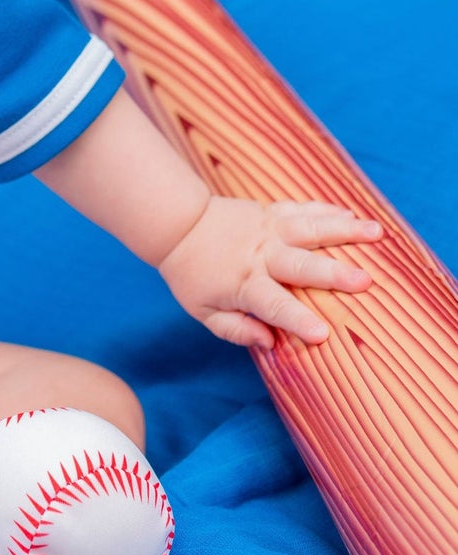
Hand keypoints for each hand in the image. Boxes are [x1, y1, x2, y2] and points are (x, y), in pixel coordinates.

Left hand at [158, 196, 382, 350]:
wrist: (178, 224)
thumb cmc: (192, 274)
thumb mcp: (203, 311)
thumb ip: (235, 330)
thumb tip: (269, 344)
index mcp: (244, 284)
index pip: (273, 305)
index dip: (297, 320)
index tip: (322, 334)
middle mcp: (260, 255)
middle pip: (300, 265)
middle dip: (333, 274)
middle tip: (365, 281)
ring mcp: (267, 230)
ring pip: (310, 229)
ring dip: (344, 231)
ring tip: (376, 233)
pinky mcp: (270, 212)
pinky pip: (301, 210)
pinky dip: (326, 211)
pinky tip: (351, 215)